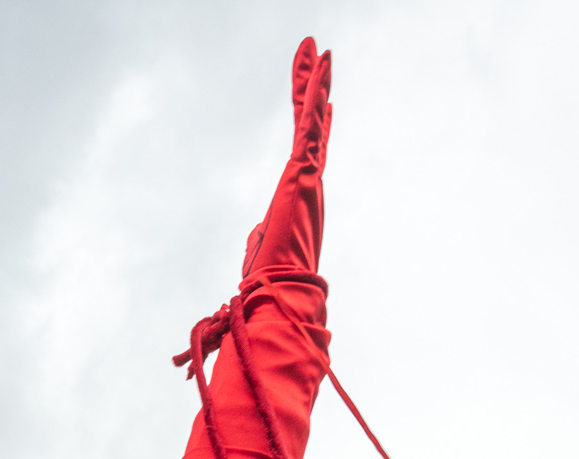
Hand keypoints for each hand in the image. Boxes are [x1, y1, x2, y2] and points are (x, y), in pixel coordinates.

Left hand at [242, 39, 332, 282]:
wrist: (279, 289)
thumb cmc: (271, 275)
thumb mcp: (262, 245)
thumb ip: (262, 234)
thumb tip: (260, 236)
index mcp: (299, 188)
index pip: (306, 141)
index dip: (309, 113)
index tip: (312, 90)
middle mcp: (308, 175)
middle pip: (311, 120)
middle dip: (311, 84)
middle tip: (314, 52)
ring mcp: (307, 172)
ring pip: (311, 117)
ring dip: (313, 81)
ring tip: (318, 49)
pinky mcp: (302, 171)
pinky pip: (307, 126)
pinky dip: (312, 97)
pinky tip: (318, 73)